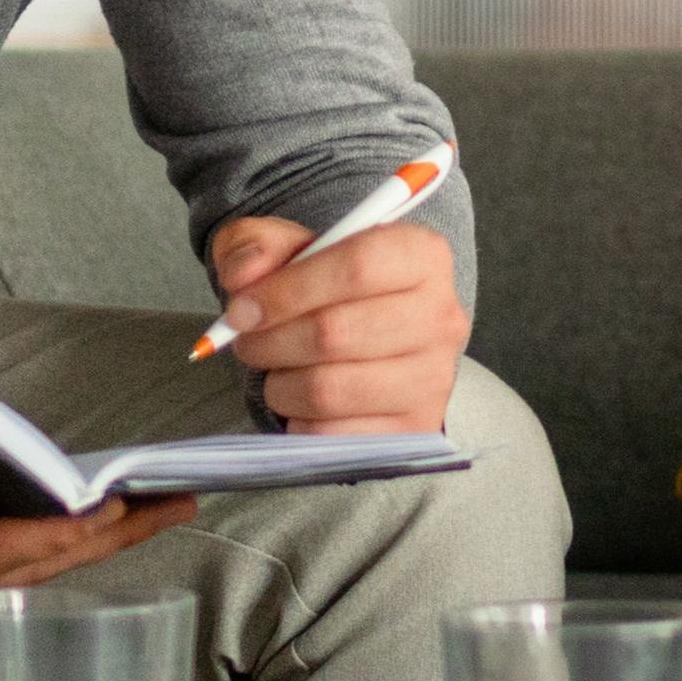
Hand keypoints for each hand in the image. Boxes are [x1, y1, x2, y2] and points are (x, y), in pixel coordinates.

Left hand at [210, 217, 470, 433]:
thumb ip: (257, 245)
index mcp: (422, 256)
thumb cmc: (325, 290)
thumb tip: (243, 275)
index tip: (241, 309)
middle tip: (249, 341)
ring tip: (276, 370)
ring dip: (279, 384)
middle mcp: (440, 316)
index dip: (287, 289)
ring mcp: (432, 378)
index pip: (358, 266)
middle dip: (270, 341)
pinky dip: (299, 421)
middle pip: (335, 332)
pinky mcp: (414, 427)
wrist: (360, 342)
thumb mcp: (288, 250)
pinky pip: (331, 434)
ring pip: (327, 389)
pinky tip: (303, 401)